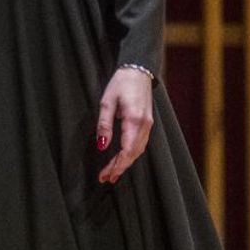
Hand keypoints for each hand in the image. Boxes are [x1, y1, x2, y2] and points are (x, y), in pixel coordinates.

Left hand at [96, 67, 154, 183]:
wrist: (138, 70)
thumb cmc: (121, 83)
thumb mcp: (107, 102)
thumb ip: (104, 125)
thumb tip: (101, 146)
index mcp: (134, 120)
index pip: (126, 150)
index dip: (116, 165)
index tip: (105, 175)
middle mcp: (144, 125)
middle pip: (134, 154)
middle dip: (120, 168)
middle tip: (106, 178)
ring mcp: (148, 124)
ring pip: (139, 150)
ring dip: (126, 163)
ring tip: (112, 174)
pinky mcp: (148, 123)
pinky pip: (141, 144)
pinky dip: (132, 155)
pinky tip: (123, 159)